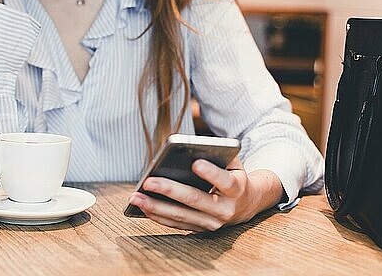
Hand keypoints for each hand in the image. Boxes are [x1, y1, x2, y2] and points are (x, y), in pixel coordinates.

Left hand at [128, 157, 284, 231]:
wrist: (246, 204)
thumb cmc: (233, 176)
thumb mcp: (233, 163)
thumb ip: (217, 156)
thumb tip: (188, 152)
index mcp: (237, 189)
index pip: (224, 181)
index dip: (210, 173)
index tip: (195, 163)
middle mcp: (225, 210)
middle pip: (195, 200)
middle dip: (169, 190)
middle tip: (148, 181)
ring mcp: (212, 223)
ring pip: (181, 216)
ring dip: (156, 207)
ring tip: (136, 197)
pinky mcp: (200, 230)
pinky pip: (176, 224)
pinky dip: (158, 216)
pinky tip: (142, 207)